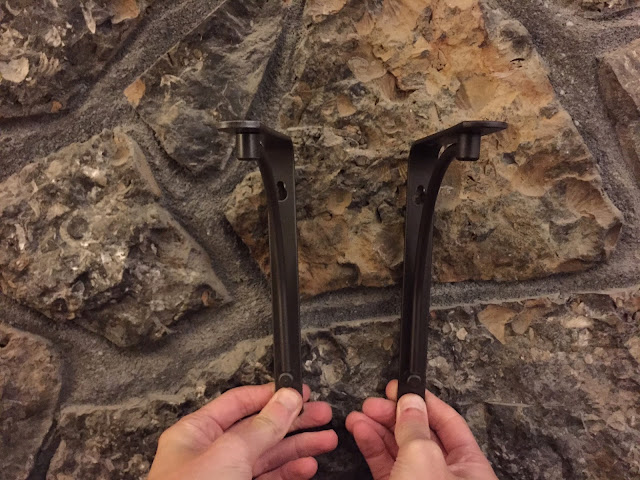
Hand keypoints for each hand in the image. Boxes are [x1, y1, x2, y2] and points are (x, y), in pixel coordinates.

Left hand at [148, 383, 337, 479]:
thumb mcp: (229, 454)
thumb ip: (262, 426)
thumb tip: (287, 398)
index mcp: (196, 434)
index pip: (239, 403)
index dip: (271, 395)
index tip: (301, 392)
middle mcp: (210, 454)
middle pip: (259, 428)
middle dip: (293, 421)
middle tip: (323, 414)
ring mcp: (226, 478)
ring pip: (268, 456)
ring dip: (299, 447)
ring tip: (327, 440)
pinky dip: (290, 472)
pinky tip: (308, 466)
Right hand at [346, 380, 497, 479]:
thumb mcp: (423, 461)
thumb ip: (415, 428)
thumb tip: (410, 401)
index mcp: (470, 468)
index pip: (448, 423)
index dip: (424, 402)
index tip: (401, 387)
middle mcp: (447, 477)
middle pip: (421, 435)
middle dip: (394, 416)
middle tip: (372, 402)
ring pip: (400, 451)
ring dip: (378, 430)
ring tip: (358, 416)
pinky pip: (387, 467)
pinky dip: (372, 449)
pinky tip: (360, 433)